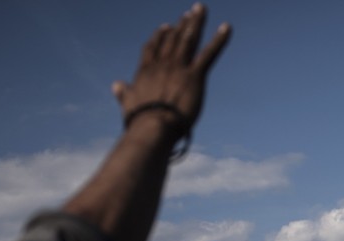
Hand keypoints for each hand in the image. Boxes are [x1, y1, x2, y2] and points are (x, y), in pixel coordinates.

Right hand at [114, 4, 231, 130]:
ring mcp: (178, 67)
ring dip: (196, 22)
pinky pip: (209, 53)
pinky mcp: (194, 75)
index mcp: (146, 70)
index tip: (166, 27)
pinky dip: (220, 39)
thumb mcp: (128, 103)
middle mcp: (162, 64)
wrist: (153, 126)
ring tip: (200, 9)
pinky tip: (227, 27)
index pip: (153, 48)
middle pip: (173, 39)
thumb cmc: (140, 120)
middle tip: (189, 13)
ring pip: (188, 39)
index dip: (160, 36)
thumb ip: (123, 93)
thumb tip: (116, 84)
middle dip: (182, 24)